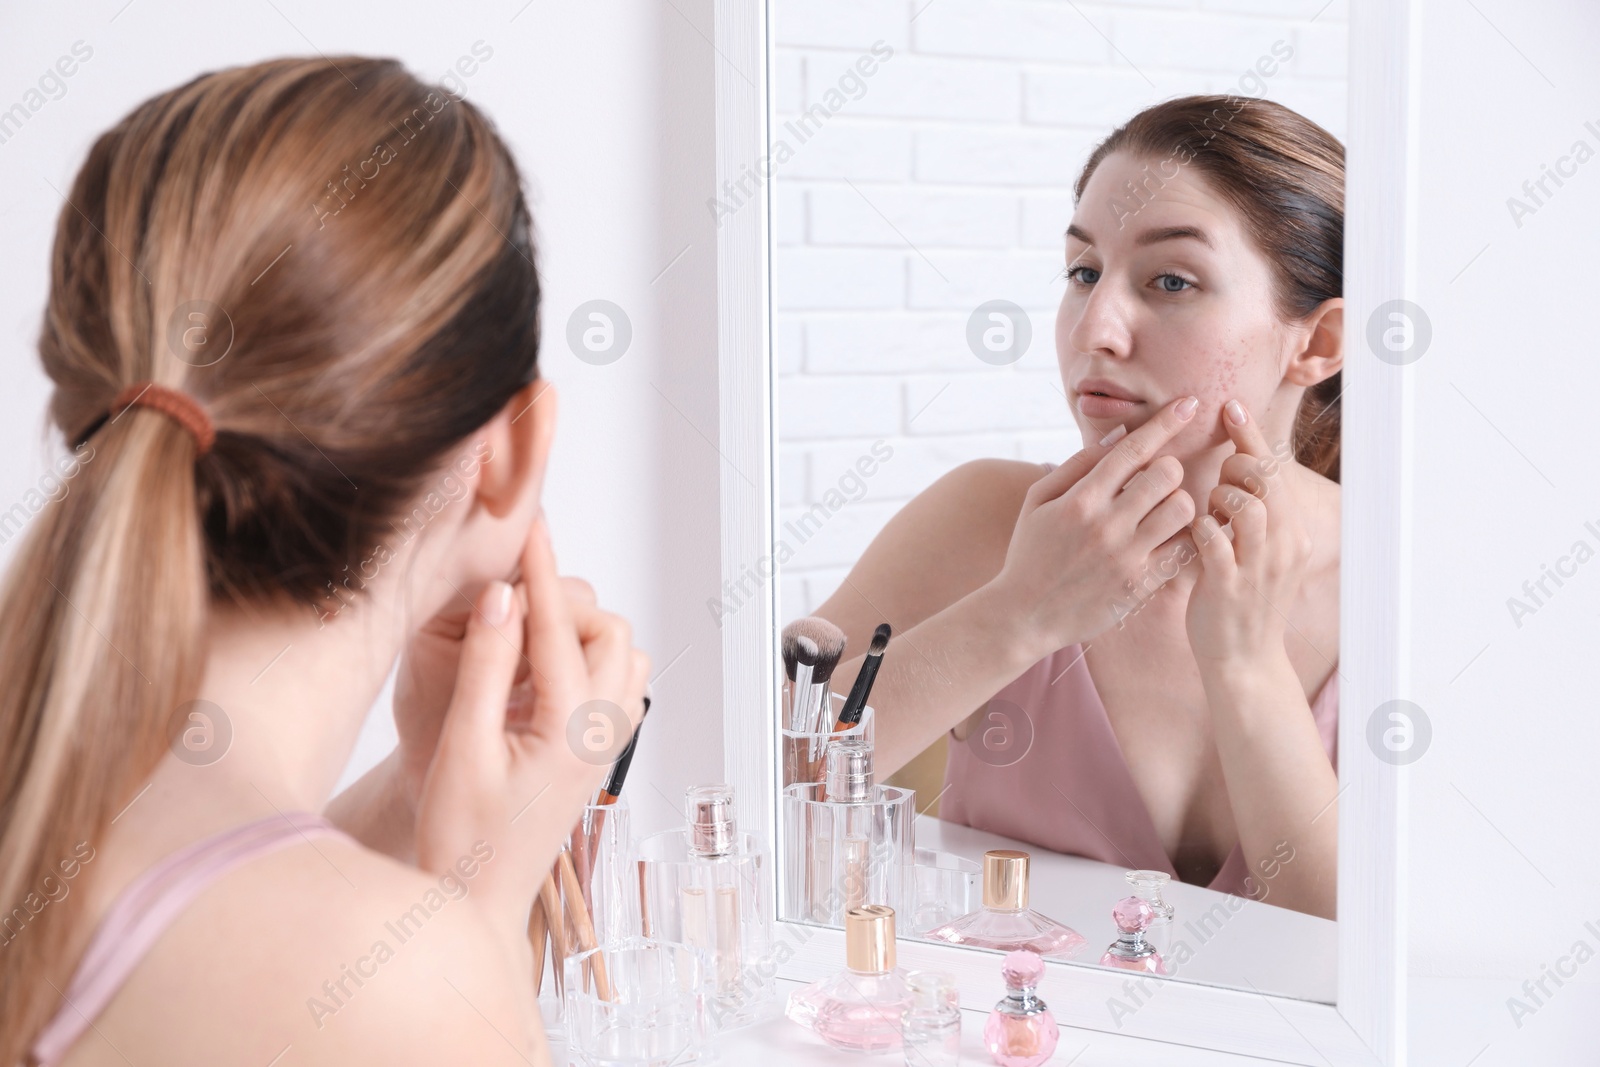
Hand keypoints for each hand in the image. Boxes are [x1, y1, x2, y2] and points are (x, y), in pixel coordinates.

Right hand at [412, 515, 649, 941]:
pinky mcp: (597, 755)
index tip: (529, 525)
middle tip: (510, 595)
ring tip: (523, 632)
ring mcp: (606, 746)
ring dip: (581, 631)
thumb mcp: (462, 747)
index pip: (559, 627)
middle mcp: (602, 734)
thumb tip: (501, 598)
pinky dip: (587, 660)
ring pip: (621, 658)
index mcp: (570, 729)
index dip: (541, 570)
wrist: (477, 901)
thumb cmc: (461, 839)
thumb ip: (485, 668)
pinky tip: (539, 668)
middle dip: (565, 603)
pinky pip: (615, 687)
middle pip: (609, 632)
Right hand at [989, 395, 1198, 651]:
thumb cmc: (1030, 553)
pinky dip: (1185, 539)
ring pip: (1183, 509)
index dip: (1166, 422)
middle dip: (1170, 470)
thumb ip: (1077, 466)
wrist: (1024, 616)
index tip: (1189, 404)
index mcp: (1080, 499)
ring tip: (1164, 512)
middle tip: (1158, 483)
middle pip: (1168, 474)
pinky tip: (1172, 539)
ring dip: (1180, 504)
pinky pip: (1185, 550)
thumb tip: (1119, 436)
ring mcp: (1126, 556)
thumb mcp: (1037, 502)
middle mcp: (1105, 524)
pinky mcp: (1141, 585)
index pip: (1133, 449)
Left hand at [1186, 398, 1309, 663]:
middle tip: (1216, 483)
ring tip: (1208, 514)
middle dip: (1234, 469)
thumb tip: (1235, 468)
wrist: (1243, 660)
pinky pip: (1213, 539)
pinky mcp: (1229, 585)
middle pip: (1265, 480)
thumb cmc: (1240, 600)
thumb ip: (1251, 513)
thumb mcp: (1258, 552)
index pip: (1276, 470)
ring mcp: (1259, 565)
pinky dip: (1198, 528)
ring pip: (1246, 504)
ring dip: (1218, 499)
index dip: (1252, 436)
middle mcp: (1284, 545)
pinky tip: (1192, 534)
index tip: (1231, 407)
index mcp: (1292, 532)